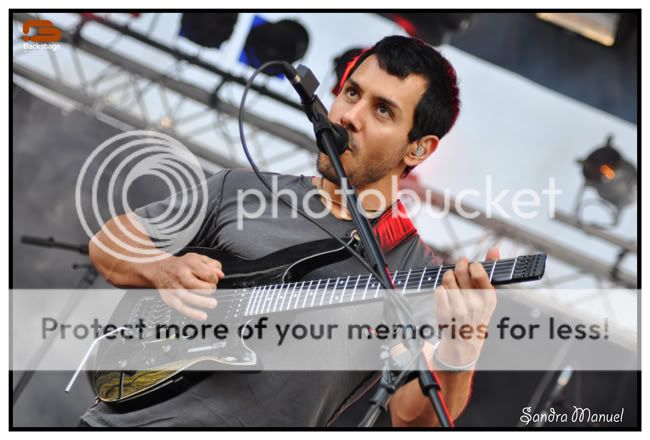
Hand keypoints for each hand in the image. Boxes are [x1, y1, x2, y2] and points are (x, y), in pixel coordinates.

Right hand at [149, 253, 224, 320]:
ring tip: (213, 304)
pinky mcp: (170, 298)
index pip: (208, 274)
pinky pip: (181, 307)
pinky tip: (202, 316)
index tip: (214, 280)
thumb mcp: (198, 258)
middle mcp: (181, 275)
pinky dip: (192, 313)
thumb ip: (212, 265)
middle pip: (198, 285)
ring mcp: (174, 288)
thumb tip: (220, 275)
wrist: (160, 269)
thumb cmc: (181, 265)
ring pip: (188, 297)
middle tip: (211, 289)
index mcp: (190, 263)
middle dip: (209, 289)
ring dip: (202, 302)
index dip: (215, 279)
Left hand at [434, 247, 498, 366]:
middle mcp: (474, 303)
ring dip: (448, 275)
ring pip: (447, 278)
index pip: (478, 271)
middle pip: (460, 271)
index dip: (472, 265)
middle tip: (459, 267)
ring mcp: (458, 309)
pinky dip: (441, 288)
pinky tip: (447, 294)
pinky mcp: (444, 312)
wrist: (465, 342)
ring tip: (451, 279)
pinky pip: (439, 289)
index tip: (472, 267)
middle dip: (458, 265)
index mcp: (488, 298)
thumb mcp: (488, 295)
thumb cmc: (478, 313)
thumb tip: (494, 249)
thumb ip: (491, 269)